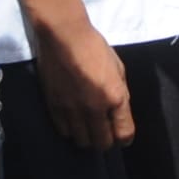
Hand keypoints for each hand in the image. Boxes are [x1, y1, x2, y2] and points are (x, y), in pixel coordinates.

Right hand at [34, 20, 136, 151]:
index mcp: (115, 97)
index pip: (124, 134)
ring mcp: (72, 110)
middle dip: (106, 141)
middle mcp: (94, 108)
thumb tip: (118, 112)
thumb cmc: (94, 47)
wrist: (63, 36)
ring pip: (82, 141)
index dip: (125, 139)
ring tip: (87, 128)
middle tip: (104, 132)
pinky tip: (73, 120)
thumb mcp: (118, 68)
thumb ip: (120, 93)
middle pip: (102, 143)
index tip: (122, 137)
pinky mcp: (54, 107)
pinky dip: (70, 130)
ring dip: (87, 137)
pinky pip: (63, 131)